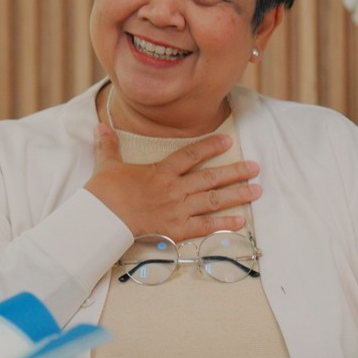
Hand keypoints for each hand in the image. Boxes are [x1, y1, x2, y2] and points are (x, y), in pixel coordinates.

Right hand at [84, 124, 260, 239]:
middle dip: (235, 172)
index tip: (227, 141)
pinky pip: (205, 227)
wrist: (102, 220)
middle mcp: (175, 189)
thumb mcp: (107, 165)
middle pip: (211, 178)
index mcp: (161, 172)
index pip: (191, 155)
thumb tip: (100, 126)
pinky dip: (224, 225)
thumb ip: (108, 145)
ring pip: (213, 200)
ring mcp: (178, 210)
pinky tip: (240, 222)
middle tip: (255, 168)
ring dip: (237, 195)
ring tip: (257, 191)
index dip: (210, 147)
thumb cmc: (104, 193)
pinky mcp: (176, 230)